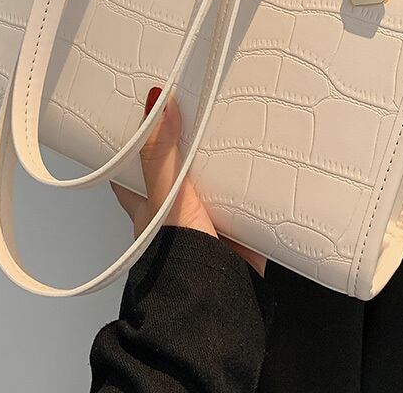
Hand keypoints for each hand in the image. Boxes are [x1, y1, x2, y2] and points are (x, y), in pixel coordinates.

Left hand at [111, 86, 266, 276]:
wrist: (215, 300)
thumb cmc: (175, 259)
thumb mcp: (165, 197)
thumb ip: (159, 155)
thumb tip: (157, 106)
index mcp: (148, 200)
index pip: (136, 159)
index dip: (141, 133)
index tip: (151, 103)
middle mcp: (176, 205)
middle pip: (180, 162)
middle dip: (192, 139)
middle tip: (205, 104)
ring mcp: (207, 214)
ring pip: (214, 176)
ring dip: (226, 159)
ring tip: (241, 122)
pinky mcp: (237, 224)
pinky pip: (247, 194)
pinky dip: (255, 180)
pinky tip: (266, 161)